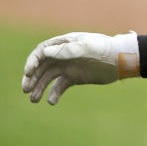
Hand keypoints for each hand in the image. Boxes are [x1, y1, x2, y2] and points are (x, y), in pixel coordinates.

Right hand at [21, 32, 138, 104]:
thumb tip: (45, 52)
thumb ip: (67, 50)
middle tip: (26, 90)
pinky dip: (54, 94)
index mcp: (65, 43)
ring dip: (39, 88)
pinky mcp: (74, 77)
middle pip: (41, 66)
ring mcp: (68, 66)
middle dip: (32, 77)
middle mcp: (63, 55)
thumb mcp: (87, 48)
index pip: (42, 51)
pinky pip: (60, 86)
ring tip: (34, 100)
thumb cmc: (104, 50)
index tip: (28, 72)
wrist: (121, 60)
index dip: (33, 61)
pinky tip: (51, 102)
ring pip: (48, 78)